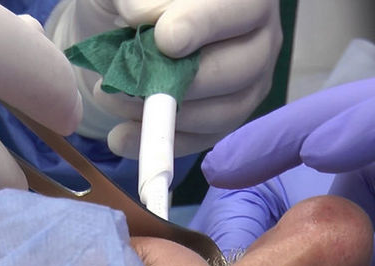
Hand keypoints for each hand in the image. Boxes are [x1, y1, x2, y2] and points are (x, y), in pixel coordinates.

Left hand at [47, 0, 281, 156]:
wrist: (116, 31)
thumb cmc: (127, 2)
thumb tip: (144, 17)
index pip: (237, 9)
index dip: (203, 26)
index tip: (165, 41)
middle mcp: (260, 35)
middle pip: (241, 67)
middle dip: (182, 81)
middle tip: (130, 81)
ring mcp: (252, 80)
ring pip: (229, 110)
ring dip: (169, 115)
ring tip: (114, 100)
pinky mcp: (231, 115)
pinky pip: (207, 138)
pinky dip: (163, 142)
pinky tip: (122, 137)